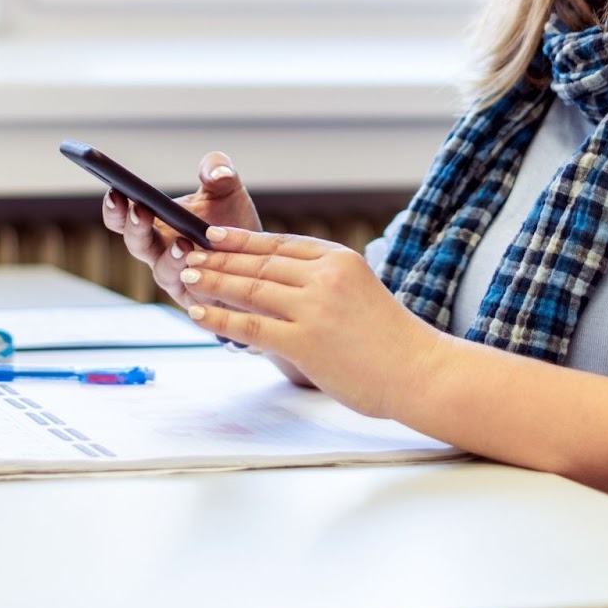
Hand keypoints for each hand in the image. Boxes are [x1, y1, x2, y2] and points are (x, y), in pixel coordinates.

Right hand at [101, 151, 260, 312]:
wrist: (260, 258)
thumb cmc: (234, 222)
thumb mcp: (228, 188)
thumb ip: (219, 170)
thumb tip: (217, 173)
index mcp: (156, 223)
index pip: (124, 217)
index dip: (114, 207)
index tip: (115, 190)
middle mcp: (160, 252)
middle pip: (136, 244)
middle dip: (134, 228)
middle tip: (140, 210)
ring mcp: (177, 277)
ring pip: (162, 272)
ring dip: (169, 258)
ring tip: (182, 244)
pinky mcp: (197, 297)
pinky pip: (191, 292)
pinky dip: (196, 281)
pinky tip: (205, 267)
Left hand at [176, 226, 445, 418]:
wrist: (420, 371)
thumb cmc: (391, 340)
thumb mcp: (358, 292)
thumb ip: (320, 284)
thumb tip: (273, 286)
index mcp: (340, 259)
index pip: (279, 244)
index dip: (241, 240)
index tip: (213, 236)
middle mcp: (325, 276)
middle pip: (259, 263)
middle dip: (218, 258)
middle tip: (188, 254)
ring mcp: (314, 308)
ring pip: (251, 288)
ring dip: (213, 280)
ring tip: (187, 276)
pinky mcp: (306, 342)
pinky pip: (252, 325)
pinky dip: (221, 317)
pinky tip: (199, 311)